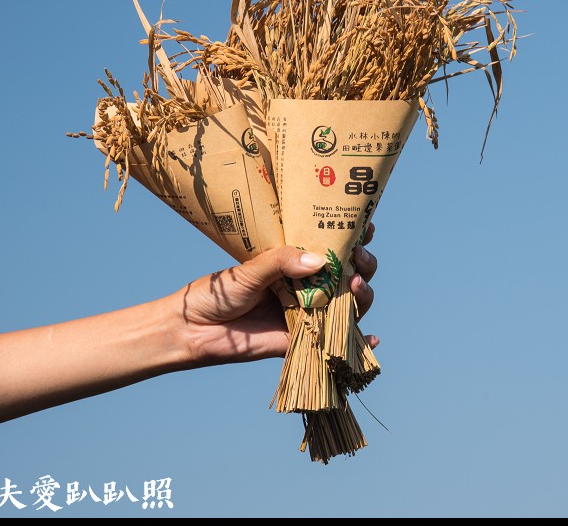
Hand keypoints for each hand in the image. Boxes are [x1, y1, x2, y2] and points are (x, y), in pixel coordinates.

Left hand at [178, 224, 378, 365]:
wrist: (195, 330)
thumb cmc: (218, 292)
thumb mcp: (249, 269)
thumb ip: (282, 261)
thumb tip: (319, 260)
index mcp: (295, 262)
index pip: (331, 245)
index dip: (354, 236)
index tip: (366, 226)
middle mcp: (307, 285)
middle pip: (350, 274)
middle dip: (363, 265)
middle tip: (357, 259)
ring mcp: (308, 313)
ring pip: (349, 304)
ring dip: (362, 295)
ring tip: (356, 286)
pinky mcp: (304, 340)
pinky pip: (336, 341)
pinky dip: (359, 342)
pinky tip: (372, 339)